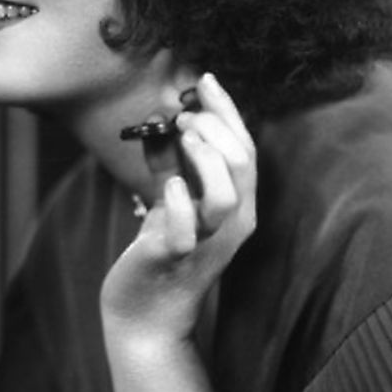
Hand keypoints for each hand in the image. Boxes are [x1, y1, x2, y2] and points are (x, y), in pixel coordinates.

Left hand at [100, 73, 257, 345]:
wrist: (145, 313)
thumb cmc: (161, 254)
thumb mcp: (172, 203)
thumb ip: (171, 166)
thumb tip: (160, 122)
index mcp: (236, 205)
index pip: (246, 149)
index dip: (228, 111)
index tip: (205, 79)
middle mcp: (232, 224)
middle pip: (243, 165)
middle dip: (215, 128)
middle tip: (184, 116)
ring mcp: (207, 243)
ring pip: (227, 196)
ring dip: (205, 158)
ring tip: (181, 137)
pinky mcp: (176, 259)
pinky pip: (188, 230)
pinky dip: (178, 202)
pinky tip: (166, 185)